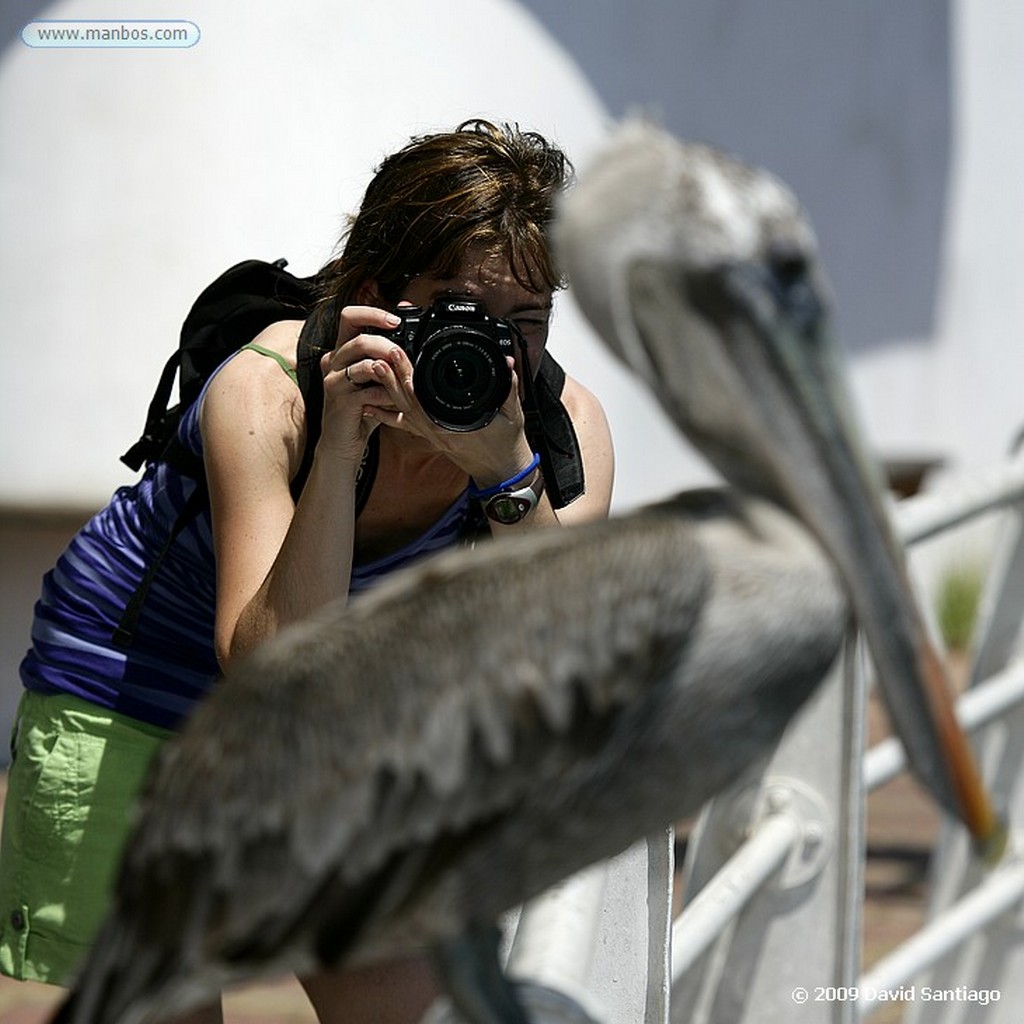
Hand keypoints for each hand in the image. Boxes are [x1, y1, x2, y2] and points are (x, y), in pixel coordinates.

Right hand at [316, 305, 404, 463]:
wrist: (343, 443)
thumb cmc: (363, 409)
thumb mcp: (377, 379)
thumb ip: (388, 358)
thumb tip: (412, 334)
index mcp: (342, 350)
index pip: (350, 317)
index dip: (372, 313)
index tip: (397, 320)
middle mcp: (333, 361)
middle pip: (358, 338)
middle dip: (386, 343)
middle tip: (403, 353)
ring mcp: (333, 380)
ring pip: (363, 363)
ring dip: (389, 369)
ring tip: (404, 377)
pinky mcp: (339, 400)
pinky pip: (367, 390)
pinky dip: (386, 393)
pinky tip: (396, 400)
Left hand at [362, 343, 534, 485]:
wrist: (502, 472)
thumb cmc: (507, 446)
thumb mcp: (513, 415)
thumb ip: (509, 388)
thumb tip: (508, 363)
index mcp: (456, 427)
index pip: (426, 400)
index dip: (411, 379)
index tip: (400, 357)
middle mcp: (439, 432)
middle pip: (408, 402)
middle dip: (394, 377)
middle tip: (381, 355)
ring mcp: (433, 435)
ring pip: (402, 412)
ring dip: (387, 390)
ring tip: (374, 369)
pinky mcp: (432, 437)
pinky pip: (404, 425)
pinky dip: (386, 415)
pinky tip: (370, 406)